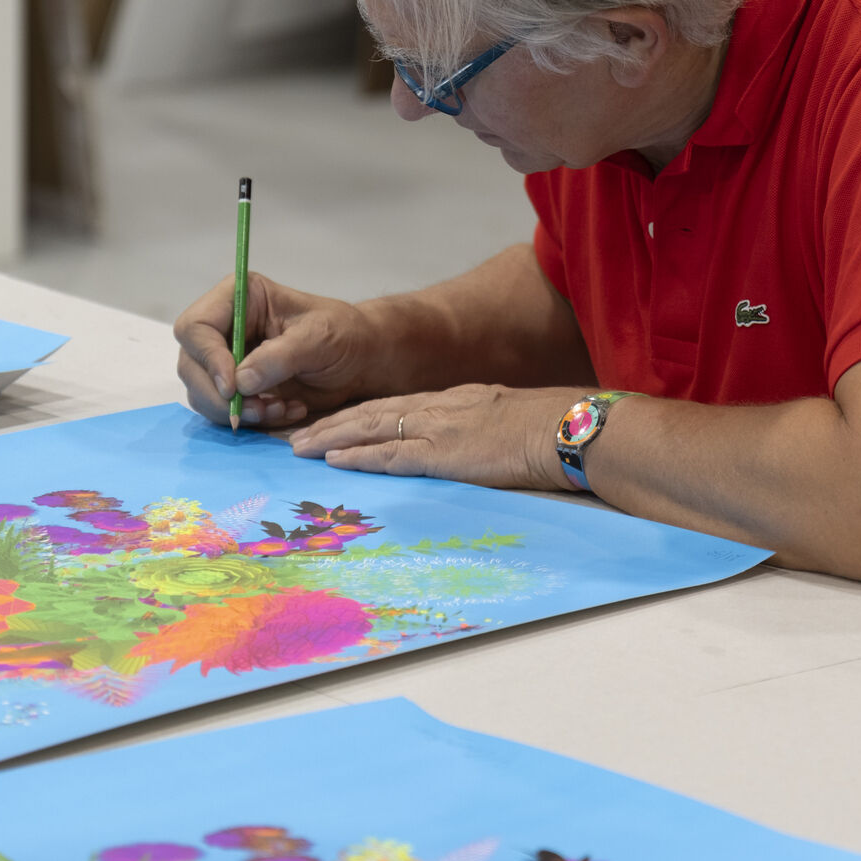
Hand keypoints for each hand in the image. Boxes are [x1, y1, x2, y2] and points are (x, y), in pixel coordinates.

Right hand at [175, 273, 384, 428]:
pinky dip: (251, 419)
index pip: (196, 327)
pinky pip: (225, 411)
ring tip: (280, 409)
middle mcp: (225, 327)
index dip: (208, 358)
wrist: (361, 360)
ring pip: (203, 393)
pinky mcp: (237, 387)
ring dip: (238, 411)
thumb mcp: (318, 338)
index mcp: (240, 298)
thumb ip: (279, 357)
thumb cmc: (344, 335)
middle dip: (221, 395)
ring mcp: (227, 359)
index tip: (233, 386)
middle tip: (257, 410)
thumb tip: (240, 381)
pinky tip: (286, 411)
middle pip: (191, 365)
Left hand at [289, 383, 587, 490]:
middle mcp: (438, 408)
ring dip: (332, 438)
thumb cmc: (545, 427)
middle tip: (298, 435)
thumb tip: (467, 440)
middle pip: (372, 411)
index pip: (394, 404)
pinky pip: (391, 454)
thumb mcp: (503, 417)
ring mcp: (438, 428)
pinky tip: (335, 460)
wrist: (562, 428)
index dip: (358, 415)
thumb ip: (477, 425)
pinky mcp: (443, 453)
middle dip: (332, 423)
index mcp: (452, 400)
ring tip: (300, 447)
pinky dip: (359, 457)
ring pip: (371, 428)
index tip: (332, 424)